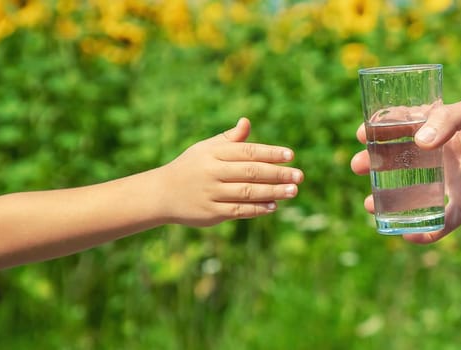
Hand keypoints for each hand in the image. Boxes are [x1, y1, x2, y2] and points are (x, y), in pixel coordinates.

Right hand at [153, 118, 303, 226]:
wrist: (162, 194)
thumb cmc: (191, 167)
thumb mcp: (206, 148)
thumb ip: (230, 139)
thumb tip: (246, 122)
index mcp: (214, 153)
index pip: (247, 151)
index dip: (270, 153)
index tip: (290, 155)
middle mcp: (213, 172)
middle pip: (251, 172)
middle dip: (277, 174)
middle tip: (299, 176)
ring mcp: (211, 193)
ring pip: (247, 192)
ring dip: (272, 192)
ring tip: (293, 191)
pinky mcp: (210, 213)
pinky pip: (238, 211)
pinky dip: (257, 209)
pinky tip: (273, 206)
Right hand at [351, 96, 460, 242]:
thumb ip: (449, 120)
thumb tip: (419, 142)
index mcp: (444, 127)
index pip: (405, 126)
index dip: (382, 129)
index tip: (363, 133)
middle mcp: (444, 154)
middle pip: (401, 161)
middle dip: (375, 164)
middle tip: (357, 167)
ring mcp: (454, 180)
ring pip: (414, 194)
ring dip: (390, 200)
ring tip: (370, 204)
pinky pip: (442, 222)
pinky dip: (425, 231)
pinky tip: (407, 235)